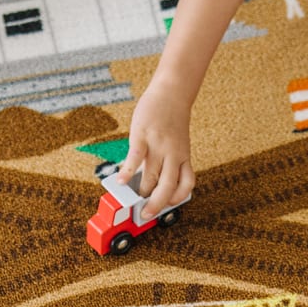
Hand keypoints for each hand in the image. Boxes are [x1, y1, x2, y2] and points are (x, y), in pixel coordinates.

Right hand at [115, 78, 196, 221]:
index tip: (167, 206)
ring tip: (133, 197)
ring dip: (141, 191)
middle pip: (168, 186)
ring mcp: (159, 145)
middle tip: (146, 213)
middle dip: (157, 204)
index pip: (187, 184)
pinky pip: (135, 158)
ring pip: (151, 176)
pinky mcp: (143, 135)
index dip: (177, 198)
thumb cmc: (173, 119)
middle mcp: (174, 153)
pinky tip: (120, 181)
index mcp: (184, 157)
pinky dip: (127, 172)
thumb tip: (150, 181)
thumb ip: (169, 161)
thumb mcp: (178, 143)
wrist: (172, 92)